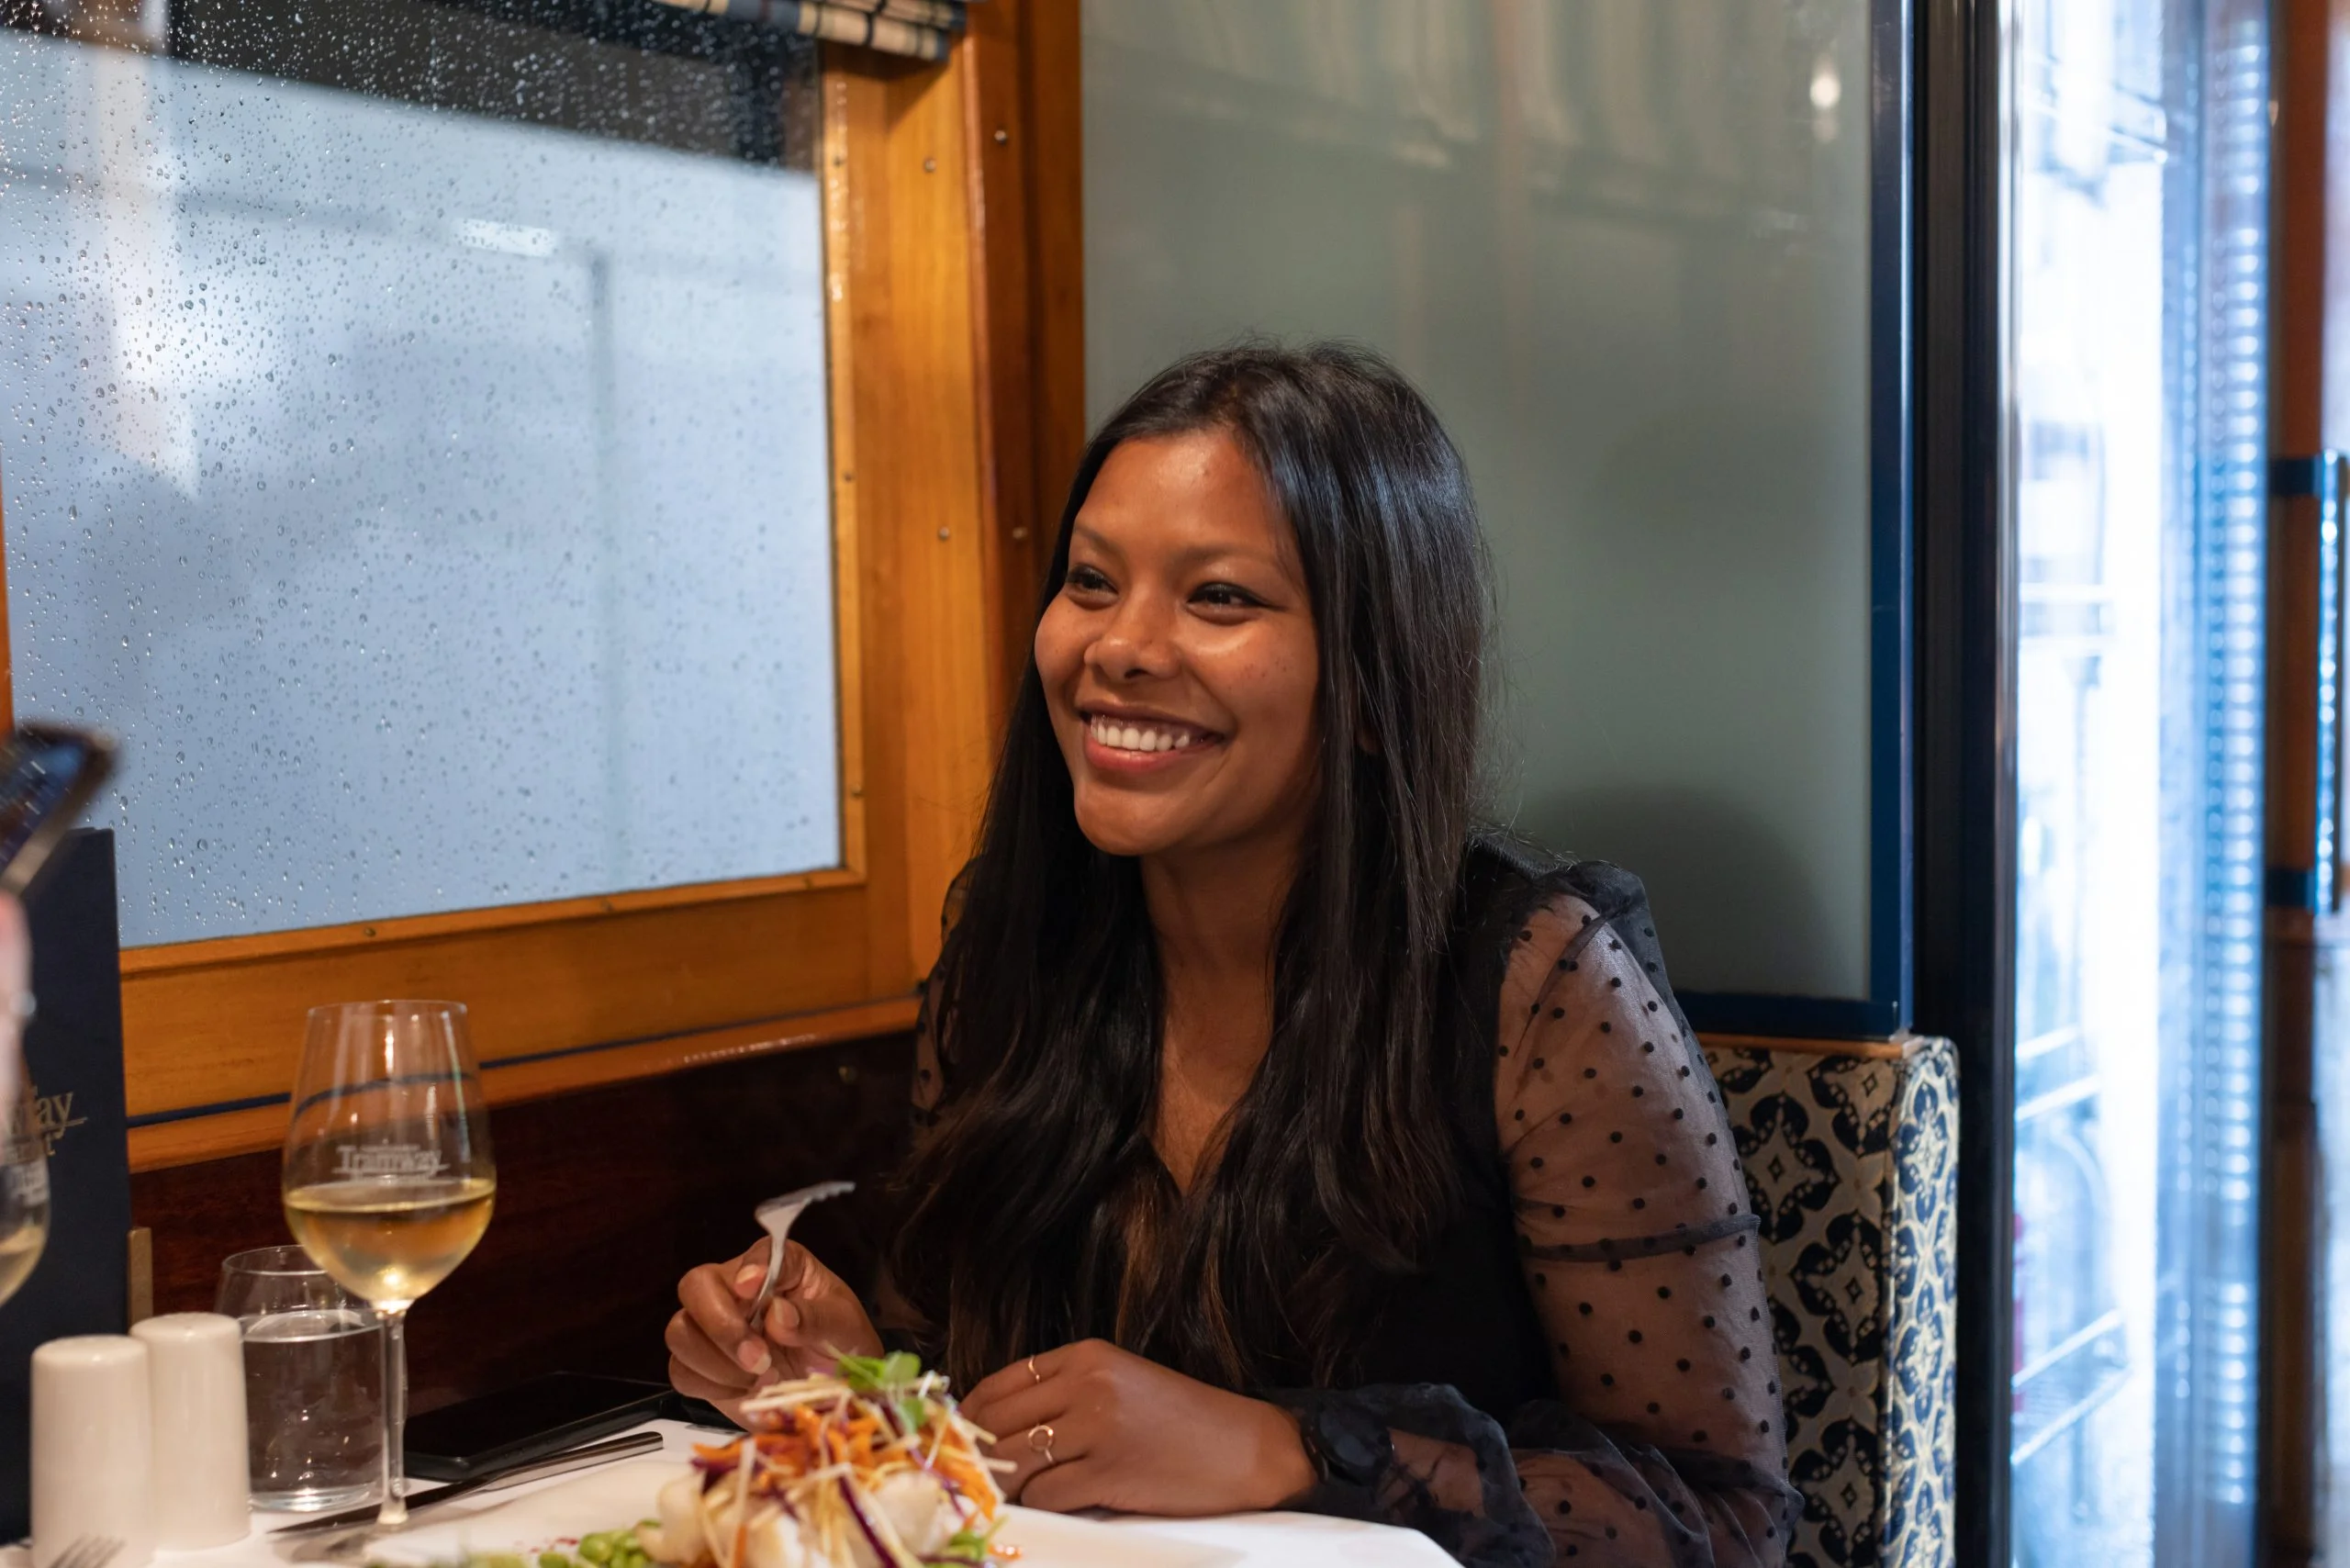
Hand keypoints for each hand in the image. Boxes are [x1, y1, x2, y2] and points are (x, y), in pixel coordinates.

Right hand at [665, 1239, 883, 1425]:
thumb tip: (778, 1316)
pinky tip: (744, 1389)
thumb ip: (817, 1318)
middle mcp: (739, 1289)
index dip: (750, 1268)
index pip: (757, 1255)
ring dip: (716, 1361)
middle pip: (696, 1285)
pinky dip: (710, 1385)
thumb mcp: (846, 1328)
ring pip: (679, 1331)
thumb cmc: (842, 1346)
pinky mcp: (702, 1366)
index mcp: (782, 1268)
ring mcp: (714, 1327)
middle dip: (720, 1325)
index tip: (752, 1287)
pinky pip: (680, 1371)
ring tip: (759, 1376)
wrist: (833, 1393)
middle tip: (759, 1358)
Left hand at [958, 1339, 1314, 1515]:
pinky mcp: (1109, 1471)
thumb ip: (1066, 1392)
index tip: (957, 1440)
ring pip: (1015, 1461)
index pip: (1001, 1382)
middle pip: (998, 1422)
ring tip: (999, 1499)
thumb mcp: (1122, 1383)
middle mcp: (1088, 1384)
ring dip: (1003, 1486)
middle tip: (966, 1479)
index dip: (969, 1416)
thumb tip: (997, 1426)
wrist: (1246, 1449)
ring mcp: (1098, 1427)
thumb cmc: (1183, 1421)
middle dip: (975, 1455)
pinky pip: (1047, 1495)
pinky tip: (1043, 1511)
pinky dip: (1038, 1508)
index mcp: (1087, 1355)